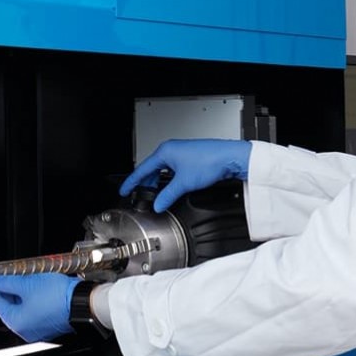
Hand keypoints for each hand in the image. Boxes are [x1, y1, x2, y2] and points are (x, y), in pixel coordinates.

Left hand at [0, 273, 78, 342]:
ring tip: (20, 280)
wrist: (82, 302)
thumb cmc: (58, 297)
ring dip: (20, 295)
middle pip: (9, 308)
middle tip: (2, 278)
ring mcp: (39, 329)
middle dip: (6, 291)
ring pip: (23, 309)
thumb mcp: (28, 284)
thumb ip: (8, 282)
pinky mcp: (50, 324)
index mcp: (16, 322)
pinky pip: (35, 311)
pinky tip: (34, 289)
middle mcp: (26, 330)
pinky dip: (32, 300)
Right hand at [119, 139, 250, 211]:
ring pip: (164, 170)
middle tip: (141, 196)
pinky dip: (170, 180)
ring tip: (157, 195)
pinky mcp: (191, 159)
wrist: (230, 158)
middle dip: (146, 184)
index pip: (142, 169)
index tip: (124, 190)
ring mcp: (182, 154)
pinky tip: (173, 189)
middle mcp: (172, 150)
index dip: (132, 182)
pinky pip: (173, 170)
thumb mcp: (184, 183)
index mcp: (165, 152)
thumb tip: (158, 204)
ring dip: (159, 183)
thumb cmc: (210, 162)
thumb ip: (168, 195)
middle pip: (152, 169)